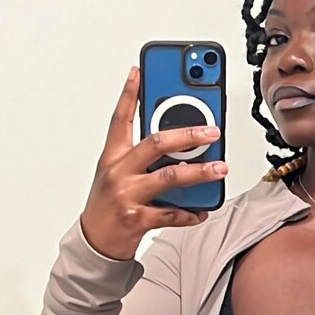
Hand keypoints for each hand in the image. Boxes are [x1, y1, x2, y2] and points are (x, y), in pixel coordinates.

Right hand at [80, 67, 227, 259]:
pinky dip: (190, 212)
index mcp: (113, 157)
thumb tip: (178, 141)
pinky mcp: (137, 218)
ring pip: (169, 177)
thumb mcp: (117, 173)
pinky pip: (171, 213)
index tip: (140, 72)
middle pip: (155, 143)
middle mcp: (119, 172)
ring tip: (219, 168)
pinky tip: (202, 210)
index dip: (129, 93)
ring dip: (199, 172)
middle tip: (212, 131)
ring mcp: (128, 195)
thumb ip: (141, 155)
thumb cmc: (108, 204)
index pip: (120, 119)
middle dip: (187, 134)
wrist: (95, 242)